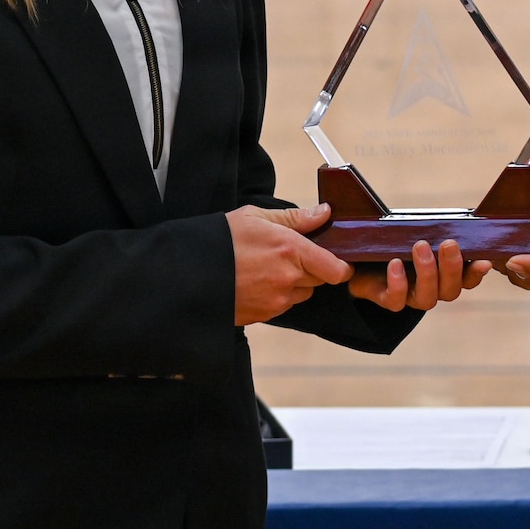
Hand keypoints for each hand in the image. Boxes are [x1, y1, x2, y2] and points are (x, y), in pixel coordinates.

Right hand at [228, 203, 352, 325]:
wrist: (188, 275)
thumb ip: (295, 218)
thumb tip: (324, 213)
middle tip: (290, 255)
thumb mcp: (256, 217)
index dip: (341, 265)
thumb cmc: (221, 241)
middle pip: (320, 280)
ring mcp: (276, 301)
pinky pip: (284, 305)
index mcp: (290, 250)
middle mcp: (288, 279)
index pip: (336, 269)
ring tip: (269, 268)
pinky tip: (258, 282)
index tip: (337, 258)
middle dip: (313, 269)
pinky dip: (278, 295)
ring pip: (302, 294)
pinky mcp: (265, 316)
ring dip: (296, 283)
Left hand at [347, 239, 490, 310]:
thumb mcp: (419, 231)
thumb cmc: (398, 240)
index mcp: (445, 275)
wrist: (361, 257)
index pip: (467, 280)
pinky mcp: (388, 299)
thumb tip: (464, 218)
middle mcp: (432, 290)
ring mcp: (411, 297)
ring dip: (427, 273)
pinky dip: (398, 283)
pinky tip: (395, 263)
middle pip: (450, 291)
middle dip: (451, 267)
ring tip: (420, 246)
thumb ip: (439, 229)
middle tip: (448, 243)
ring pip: (427, 298)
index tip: (484, 259)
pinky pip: (396, 300)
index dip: (476, 273)